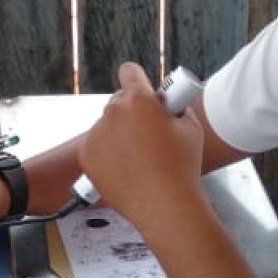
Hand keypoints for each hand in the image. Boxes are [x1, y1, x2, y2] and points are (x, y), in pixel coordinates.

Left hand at [78, 62, 204, 234]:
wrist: (165, 206)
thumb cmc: (182, 166)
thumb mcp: (190, 126)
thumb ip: (175, 107)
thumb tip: (166, 103)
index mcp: (139, 100)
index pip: (129, 72)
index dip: (136, 79)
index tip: (140, 88)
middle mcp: (113, 112)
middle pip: (119, 101)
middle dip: (132, 112)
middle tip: (148, 133)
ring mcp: (97, 134)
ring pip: (107, 126)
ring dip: (119, 135)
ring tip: (140, 159)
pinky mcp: (86, 155)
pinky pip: (97, 147)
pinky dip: (108, 154)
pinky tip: (126, 169)